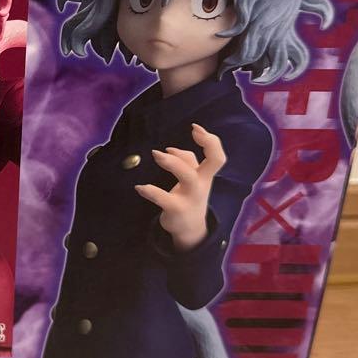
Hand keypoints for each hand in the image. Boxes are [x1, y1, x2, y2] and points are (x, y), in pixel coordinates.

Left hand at [135, 123, 225, 251]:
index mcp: (206, 176)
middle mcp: (202, 185)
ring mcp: (190, 197)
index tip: (194, 128)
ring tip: (155, 154)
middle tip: (166, 146)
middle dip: (195, 148)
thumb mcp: (192, 179)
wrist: (190, 229)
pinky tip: (139, 187)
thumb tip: (170, 149)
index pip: (217, 156)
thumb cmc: (190, 196)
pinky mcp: (176, 209)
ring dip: (172, 163)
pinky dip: (150, 191)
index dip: (210, 141)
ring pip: (188, 177)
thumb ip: (185, 161)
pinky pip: (164, 198)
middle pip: (210, 165)